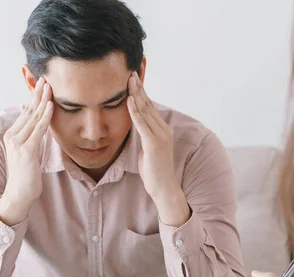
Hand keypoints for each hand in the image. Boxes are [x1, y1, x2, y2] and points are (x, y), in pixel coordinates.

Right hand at [0, 78, 52, 225]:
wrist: (19, 194)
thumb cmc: (27, 176)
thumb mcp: (30, 153)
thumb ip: (33, 139)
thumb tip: (42, 127)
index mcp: (12, 135)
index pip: (26, 112)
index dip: (34, 98)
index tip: (42, 84)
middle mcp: (13, 136)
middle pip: (29, 111)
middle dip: (37, 94)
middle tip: (46, 77)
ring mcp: (18, 143)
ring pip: (33, 117)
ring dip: (42, 100)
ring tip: (49, 86)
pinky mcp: (26, 150)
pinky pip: (38, 130)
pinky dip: (45, 116)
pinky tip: (50, 105)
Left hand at [127, 71, 189, 225]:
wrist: (164, 189)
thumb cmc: (154, 171)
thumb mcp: (146, 149)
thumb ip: (142, 135)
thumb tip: (133, 124)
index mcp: (161, 129)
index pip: (149, 106)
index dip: (140, 91)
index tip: (132, 77)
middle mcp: (163, 129)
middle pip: (148, 103)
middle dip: (138, 87)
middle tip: (130, 70)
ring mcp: (160, 135)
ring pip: (145, 110)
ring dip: (136, 93)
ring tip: (129, 78)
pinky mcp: (154, 143)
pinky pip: (142, 124)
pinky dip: (135, 111)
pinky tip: (129, 99)